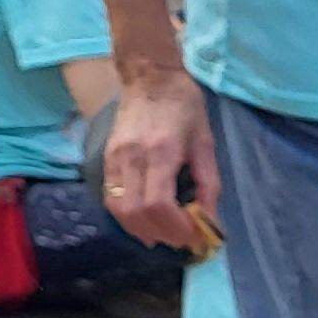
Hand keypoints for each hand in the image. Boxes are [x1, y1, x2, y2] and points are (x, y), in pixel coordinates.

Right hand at [102, 62, 223, 253]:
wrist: (150, 76)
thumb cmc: (184, 106)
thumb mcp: (205, 142)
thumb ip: (208, 184)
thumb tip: (210, 221)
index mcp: (161, 151)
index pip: (159, 204)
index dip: (176, 228)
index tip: (195, 238)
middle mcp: (132, 157)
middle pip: (136, 212)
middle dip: (161, 234)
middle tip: (182, 241)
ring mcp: (114, 157)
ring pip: (118, 209)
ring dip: (140, 230)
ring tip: (163, 236)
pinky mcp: (106, 158)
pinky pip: (110, 197)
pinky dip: (126, 217)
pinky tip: (144, 222)